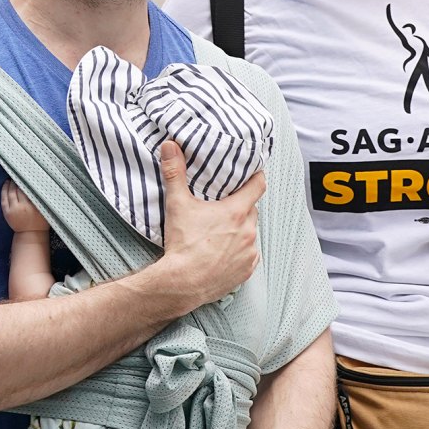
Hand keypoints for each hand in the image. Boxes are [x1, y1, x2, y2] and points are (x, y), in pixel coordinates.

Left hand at [1, 179, 49, 232]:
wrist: (30, 234)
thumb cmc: (41, 221)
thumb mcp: (45, 210)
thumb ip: (42, 199)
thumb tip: (41, 185)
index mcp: (32, 206)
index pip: (28, 189)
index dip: (27, 181)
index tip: (28, 174)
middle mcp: (22, 207)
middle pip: (18, 189)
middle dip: (18, 180)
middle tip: (19, 173)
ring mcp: (13, 209)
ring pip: (10, 192)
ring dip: (11, 183)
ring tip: (13, 177)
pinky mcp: (6, 212)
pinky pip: (3, 198)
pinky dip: (4, 189)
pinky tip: (6, 184)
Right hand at [160, 141, 263, 309]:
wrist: (181, 283)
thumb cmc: (182, 243)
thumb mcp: (177, 204)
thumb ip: (175, 173)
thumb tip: (170, 146)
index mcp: (236, 211)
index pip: (258, 185)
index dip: (256, 177)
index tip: (252, 173)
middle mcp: (248, 231)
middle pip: (251, 211)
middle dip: (240, 207)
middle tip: (224, 206)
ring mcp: (249, 253)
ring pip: (250, 234)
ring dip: (240, 230)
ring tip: (220, 232)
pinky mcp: (246, 271)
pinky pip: (248, 256)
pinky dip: (239, 252)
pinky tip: (223, 252)